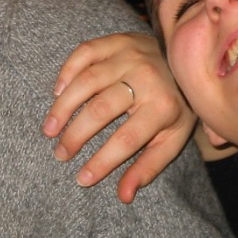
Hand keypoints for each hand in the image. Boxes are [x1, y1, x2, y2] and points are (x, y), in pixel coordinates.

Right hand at [42, 32, 196, 203]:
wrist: (187, 60)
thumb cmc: (176, 105)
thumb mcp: (172, 138)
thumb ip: (148, 167)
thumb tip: (123, 197)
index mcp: (164, 106)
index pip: (127, 139)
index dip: (102, 162)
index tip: (81, 179)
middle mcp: (147, 77)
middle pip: (101, 110)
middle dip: (76, 136)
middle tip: (60, 155)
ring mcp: (130, 55)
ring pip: (87, 81)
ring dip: (63, 108)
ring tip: (50, 131)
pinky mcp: (117, 40)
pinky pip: (84, 53)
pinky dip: (66, 73)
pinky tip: (57, 94)